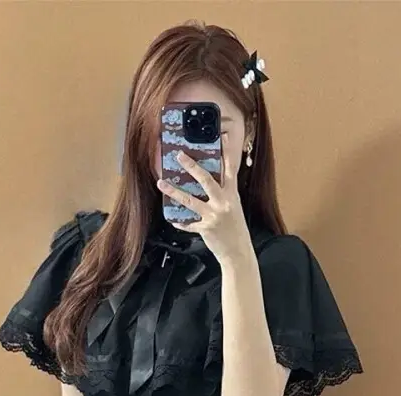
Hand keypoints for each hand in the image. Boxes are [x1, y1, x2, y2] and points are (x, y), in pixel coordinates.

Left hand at [157, 150, 252, 264]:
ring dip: (174, 191)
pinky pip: (189, 223)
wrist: (238, 252)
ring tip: (161, 183)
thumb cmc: (235, 229)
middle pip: (206, 179)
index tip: (222, 137)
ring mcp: (214, 215)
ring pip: (190, 200)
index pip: (230, 169)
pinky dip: (180, 222)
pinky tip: (173, 219)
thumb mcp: (233, 207)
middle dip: (192, 166)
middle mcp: (223, 202)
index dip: (227, 153)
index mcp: (232, 194)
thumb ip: (223, 194)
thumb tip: (208, 182)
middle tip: (179, 155)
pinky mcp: (206, 228)